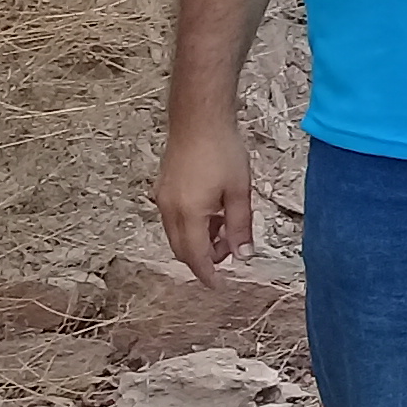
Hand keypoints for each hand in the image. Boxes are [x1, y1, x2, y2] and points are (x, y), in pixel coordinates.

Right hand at [157, 115, 255, 284]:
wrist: (198, 120)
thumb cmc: (222, 152)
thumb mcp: (239, 192)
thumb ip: (241, 227)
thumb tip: (244, 256)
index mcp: (190, 214)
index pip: (196, 257)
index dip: (208, 275)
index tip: (220, 286)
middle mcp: (169, 210)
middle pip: (183, 250)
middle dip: (205, 259)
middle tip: (230, 251)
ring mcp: (163, 199)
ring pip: (177, 235)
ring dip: (199, 241)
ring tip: (225, 226)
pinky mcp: (162, 189)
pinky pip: (174, 219)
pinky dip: (191, 226)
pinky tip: (211, 212)